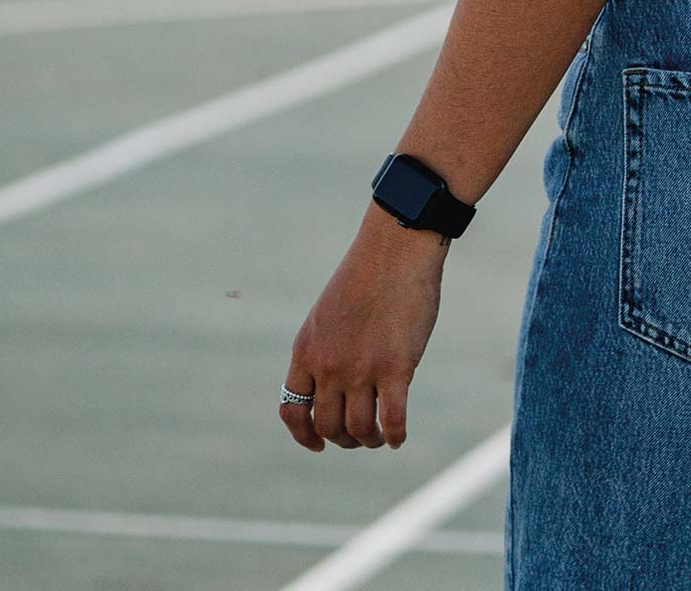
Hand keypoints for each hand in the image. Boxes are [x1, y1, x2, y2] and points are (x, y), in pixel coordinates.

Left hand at [279, 204, 448, 452]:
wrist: (396, 247)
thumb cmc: (368, 274)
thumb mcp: (329, 314)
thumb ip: (326, 349)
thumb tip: (335, 386)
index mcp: (307, 350)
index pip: (292, 410)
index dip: (304, 435)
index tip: (318, 444)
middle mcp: (329, 365)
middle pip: (328, 425)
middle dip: (343, 439)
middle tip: (359, 437)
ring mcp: (361, 369)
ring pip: (358, 429)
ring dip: (368, 441)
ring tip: (378, 438)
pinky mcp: (396, 368)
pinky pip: (391, 420)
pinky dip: (394, 436)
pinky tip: (398, 438)